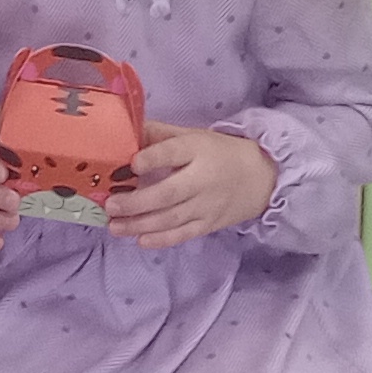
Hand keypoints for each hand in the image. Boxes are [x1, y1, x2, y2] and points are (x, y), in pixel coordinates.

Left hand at [106, 126, 276, 248]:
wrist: (261, 178)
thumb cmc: (218, 152)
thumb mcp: (192, 135)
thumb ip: (160, 134)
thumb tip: (124, 132)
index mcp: (197, 150)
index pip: (174, 153)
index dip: (153, 158)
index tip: (132, 163)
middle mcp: (202, 179)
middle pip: (169, 193)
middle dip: (136, 202)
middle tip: (110, 205)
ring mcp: (206, 205)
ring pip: (172, 218)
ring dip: (140, 224)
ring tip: (114, 226)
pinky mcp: (209, 224)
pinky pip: (183, 234)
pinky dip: (162, 239)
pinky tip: (140, 240)